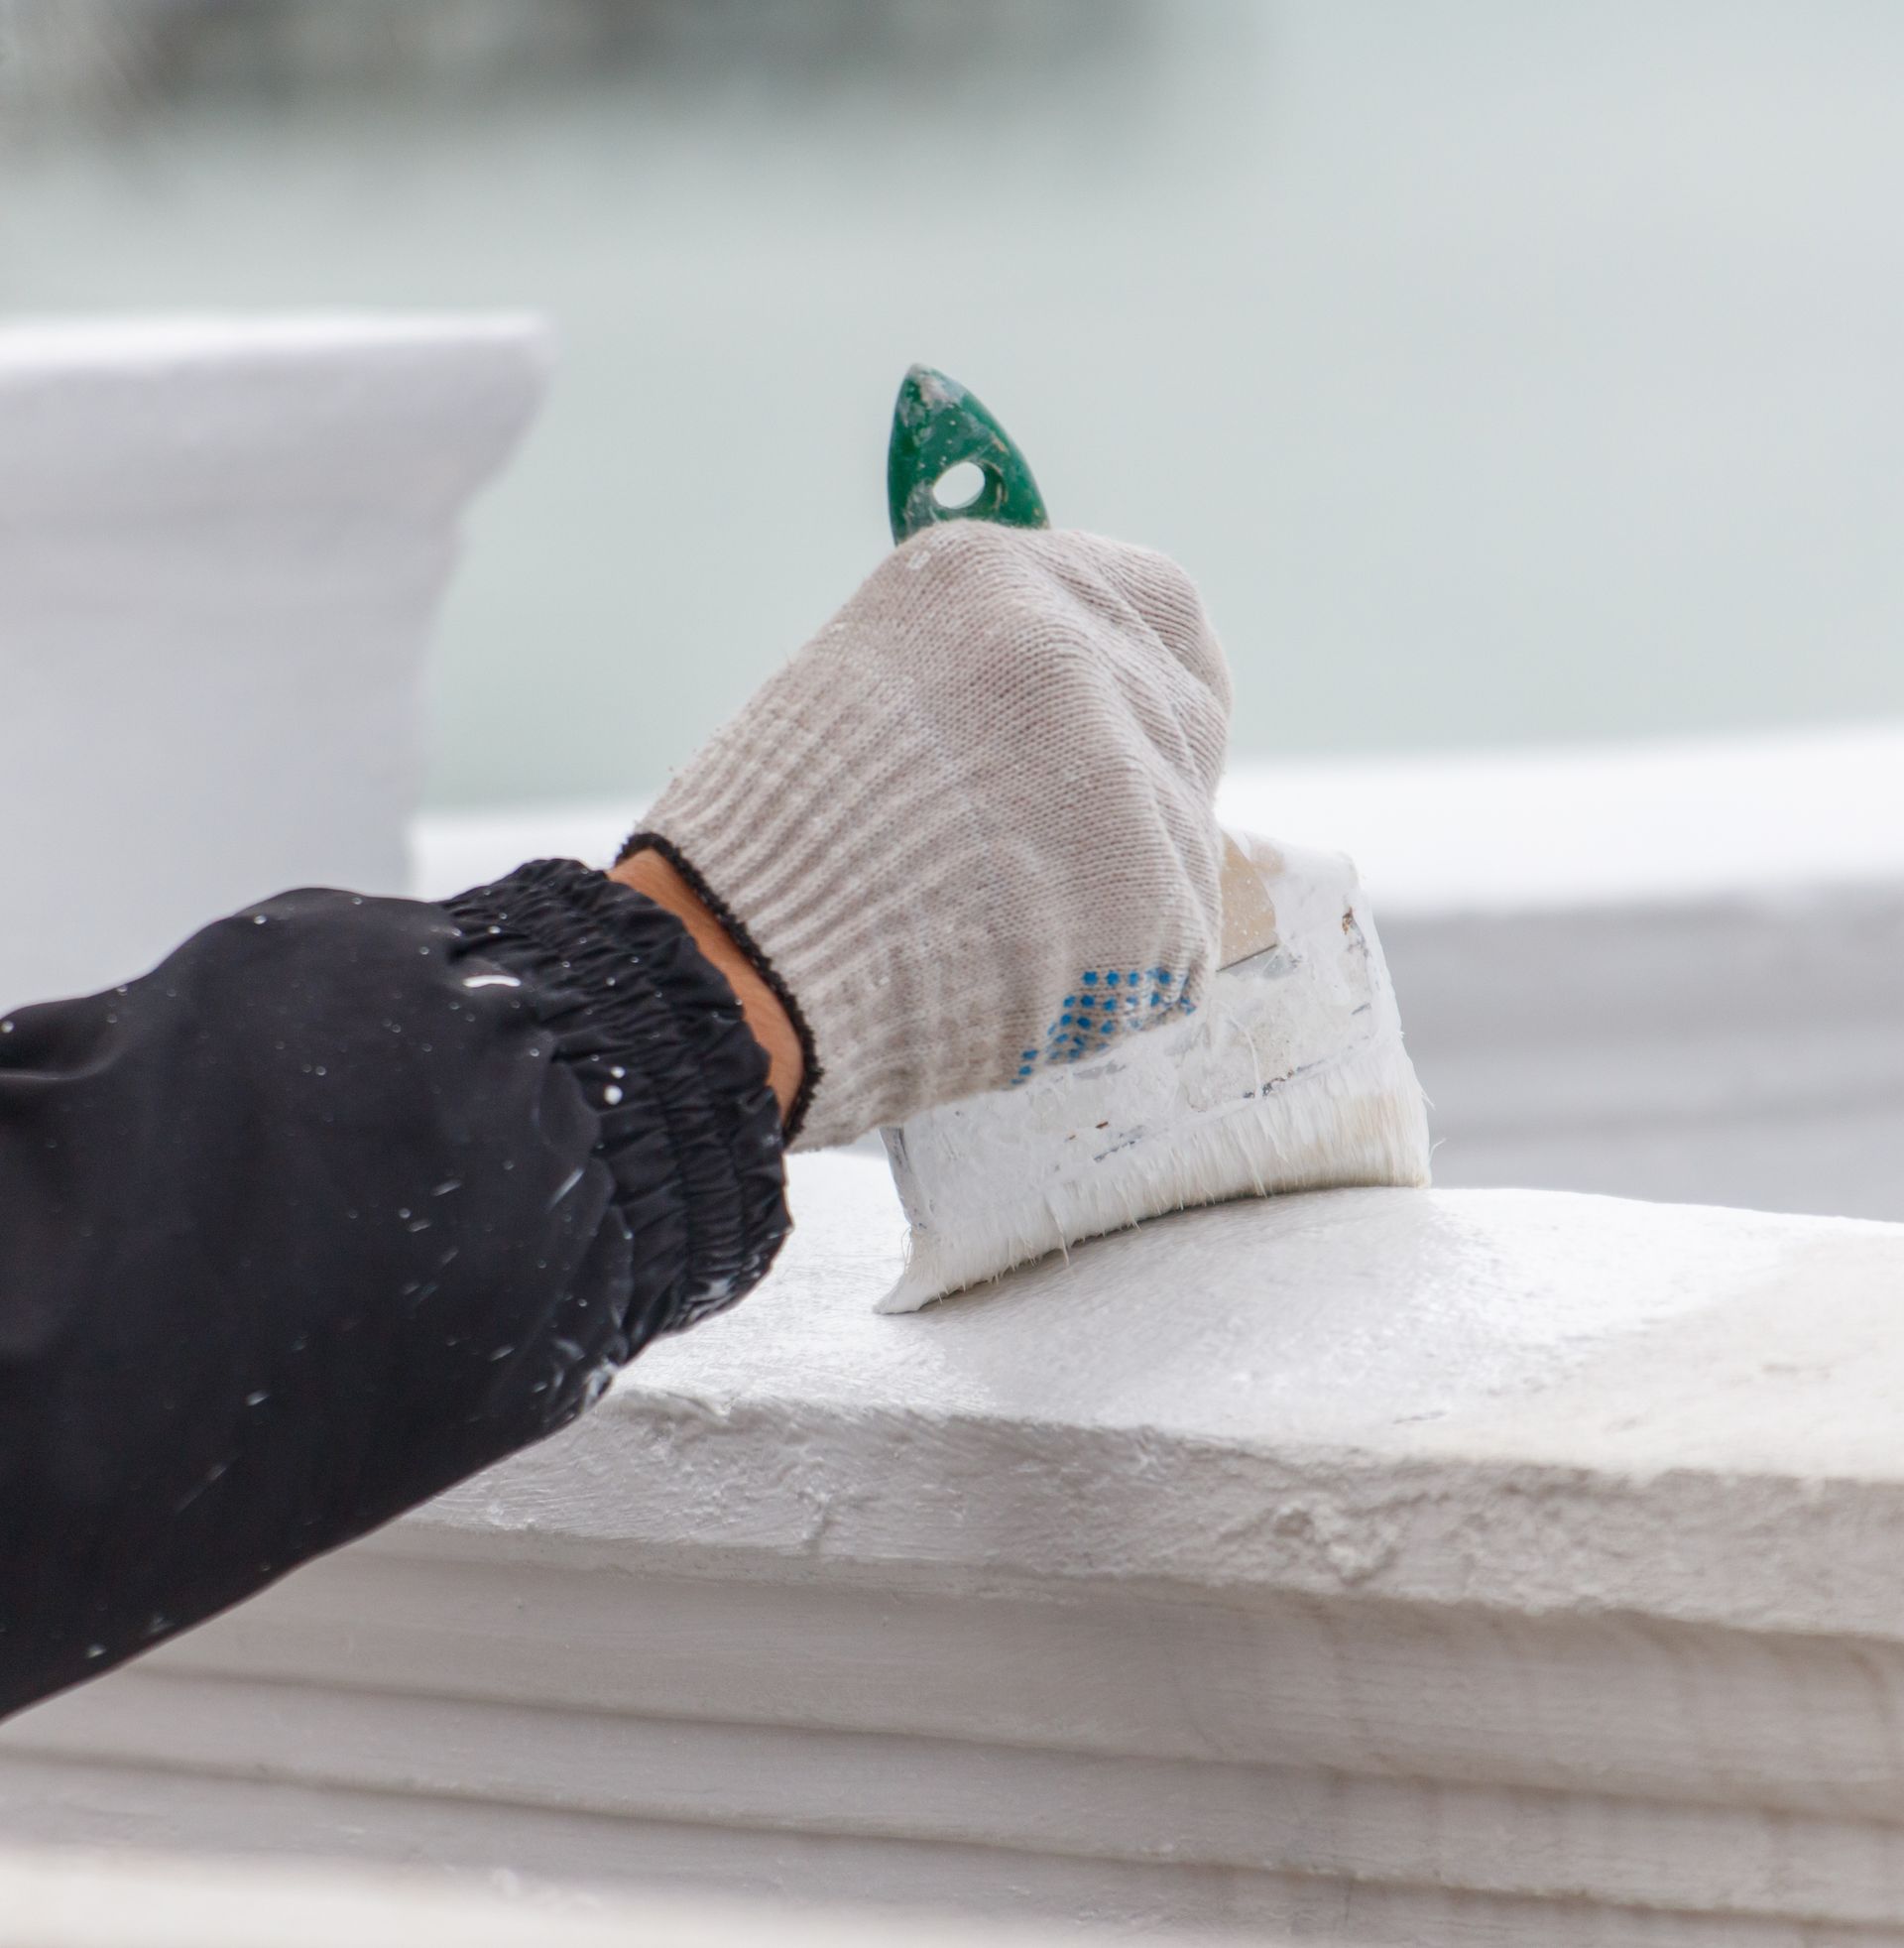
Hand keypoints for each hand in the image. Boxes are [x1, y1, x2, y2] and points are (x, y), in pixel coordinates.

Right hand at [622, 522, 1231, 1149]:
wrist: (737, 969)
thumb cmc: (769, 844)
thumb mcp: (869, 686)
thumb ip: (990, 676)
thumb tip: (1068, 714)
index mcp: (999, 584)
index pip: (1162, 602)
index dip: (1153, 670)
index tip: (1138, 717)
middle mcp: (1083, 658)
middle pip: (1188, 721)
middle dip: (1136, 792)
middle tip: (1055, 860)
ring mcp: (1133, 782)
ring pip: (1178, 843)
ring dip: (1114, 896)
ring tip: (994, 932)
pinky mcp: (1161, 905)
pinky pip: (1172, 946)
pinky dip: (1112, 980)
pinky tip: (1017, 984)